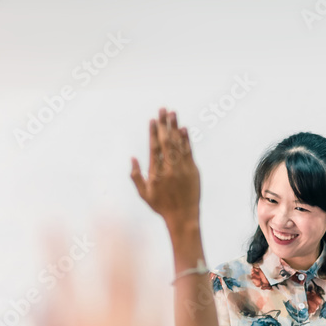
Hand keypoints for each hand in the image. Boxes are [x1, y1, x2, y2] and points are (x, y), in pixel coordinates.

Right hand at [130, 108, 200, 225]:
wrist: (183, 217)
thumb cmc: (161, 206)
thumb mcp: (144, 194)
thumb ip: (136, 176)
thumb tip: (132, 158)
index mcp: (156, 173)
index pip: (154, 148)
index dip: (153, 132)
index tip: (152, 120)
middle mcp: (169, 169)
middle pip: (166, 141)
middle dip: (164, 124)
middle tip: (162, 109)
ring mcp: (182, 169)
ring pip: (178, 144)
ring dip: (175, 127)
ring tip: (173, 113)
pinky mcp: (193, 170)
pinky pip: (189, 151)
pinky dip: (187, 139)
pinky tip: (184, 128)